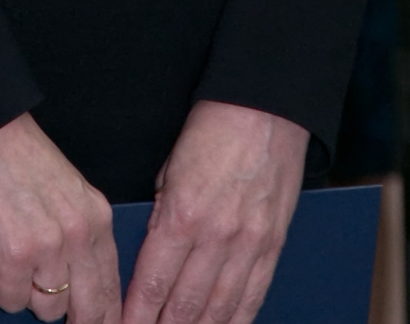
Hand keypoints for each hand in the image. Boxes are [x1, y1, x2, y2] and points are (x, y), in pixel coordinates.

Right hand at [0, 112, 119, 323]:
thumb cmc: (20, 158)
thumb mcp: (70, 192)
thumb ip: (82, 234)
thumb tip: (84, 285)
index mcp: (97, 217)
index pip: (112, 287)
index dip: (106, 317)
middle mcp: (78, 234)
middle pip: (89, 308)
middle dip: (76, 320)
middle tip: (61, 318)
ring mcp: (47, 247)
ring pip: (47, 310)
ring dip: (30, 293)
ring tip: (17, 259)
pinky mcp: (12, 256)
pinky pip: (12, 301)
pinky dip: (1, 287)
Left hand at [122, 100, 307, 323]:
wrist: (266, 106)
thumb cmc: (213, 129)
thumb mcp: (170, 168)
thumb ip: (161, 216)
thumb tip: (154, 258)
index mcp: (181, 215)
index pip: (152, 285)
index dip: (136, 318)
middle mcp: (215, 237)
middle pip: (184, 308)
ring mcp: (248, 244)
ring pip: (219, 311)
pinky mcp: (272, 244)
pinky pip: (253, 297)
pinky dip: (236, 321)